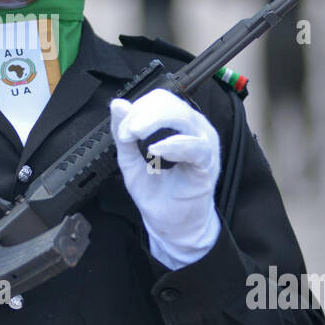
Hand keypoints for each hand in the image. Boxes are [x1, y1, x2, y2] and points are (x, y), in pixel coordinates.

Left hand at [109, 89, 220, 270]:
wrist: (170, 225)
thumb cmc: (155, 191)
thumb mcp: (130, 159)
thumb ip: (123, 132)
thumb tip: (117, 104)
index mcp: (178, 123)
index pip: (160, 99)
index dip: (137, 108)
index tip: (122, 131)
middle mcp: (194, 128)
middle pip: (169, 102)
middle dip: (142, 113)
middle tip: (126, 134)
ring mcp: (204, 143)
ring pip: (182, 117)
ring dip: (154, 123)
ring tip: (134, 138)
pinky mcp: (207, 163)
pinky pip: (194, 146)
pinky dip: (173, 145)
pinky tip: (156, 151)